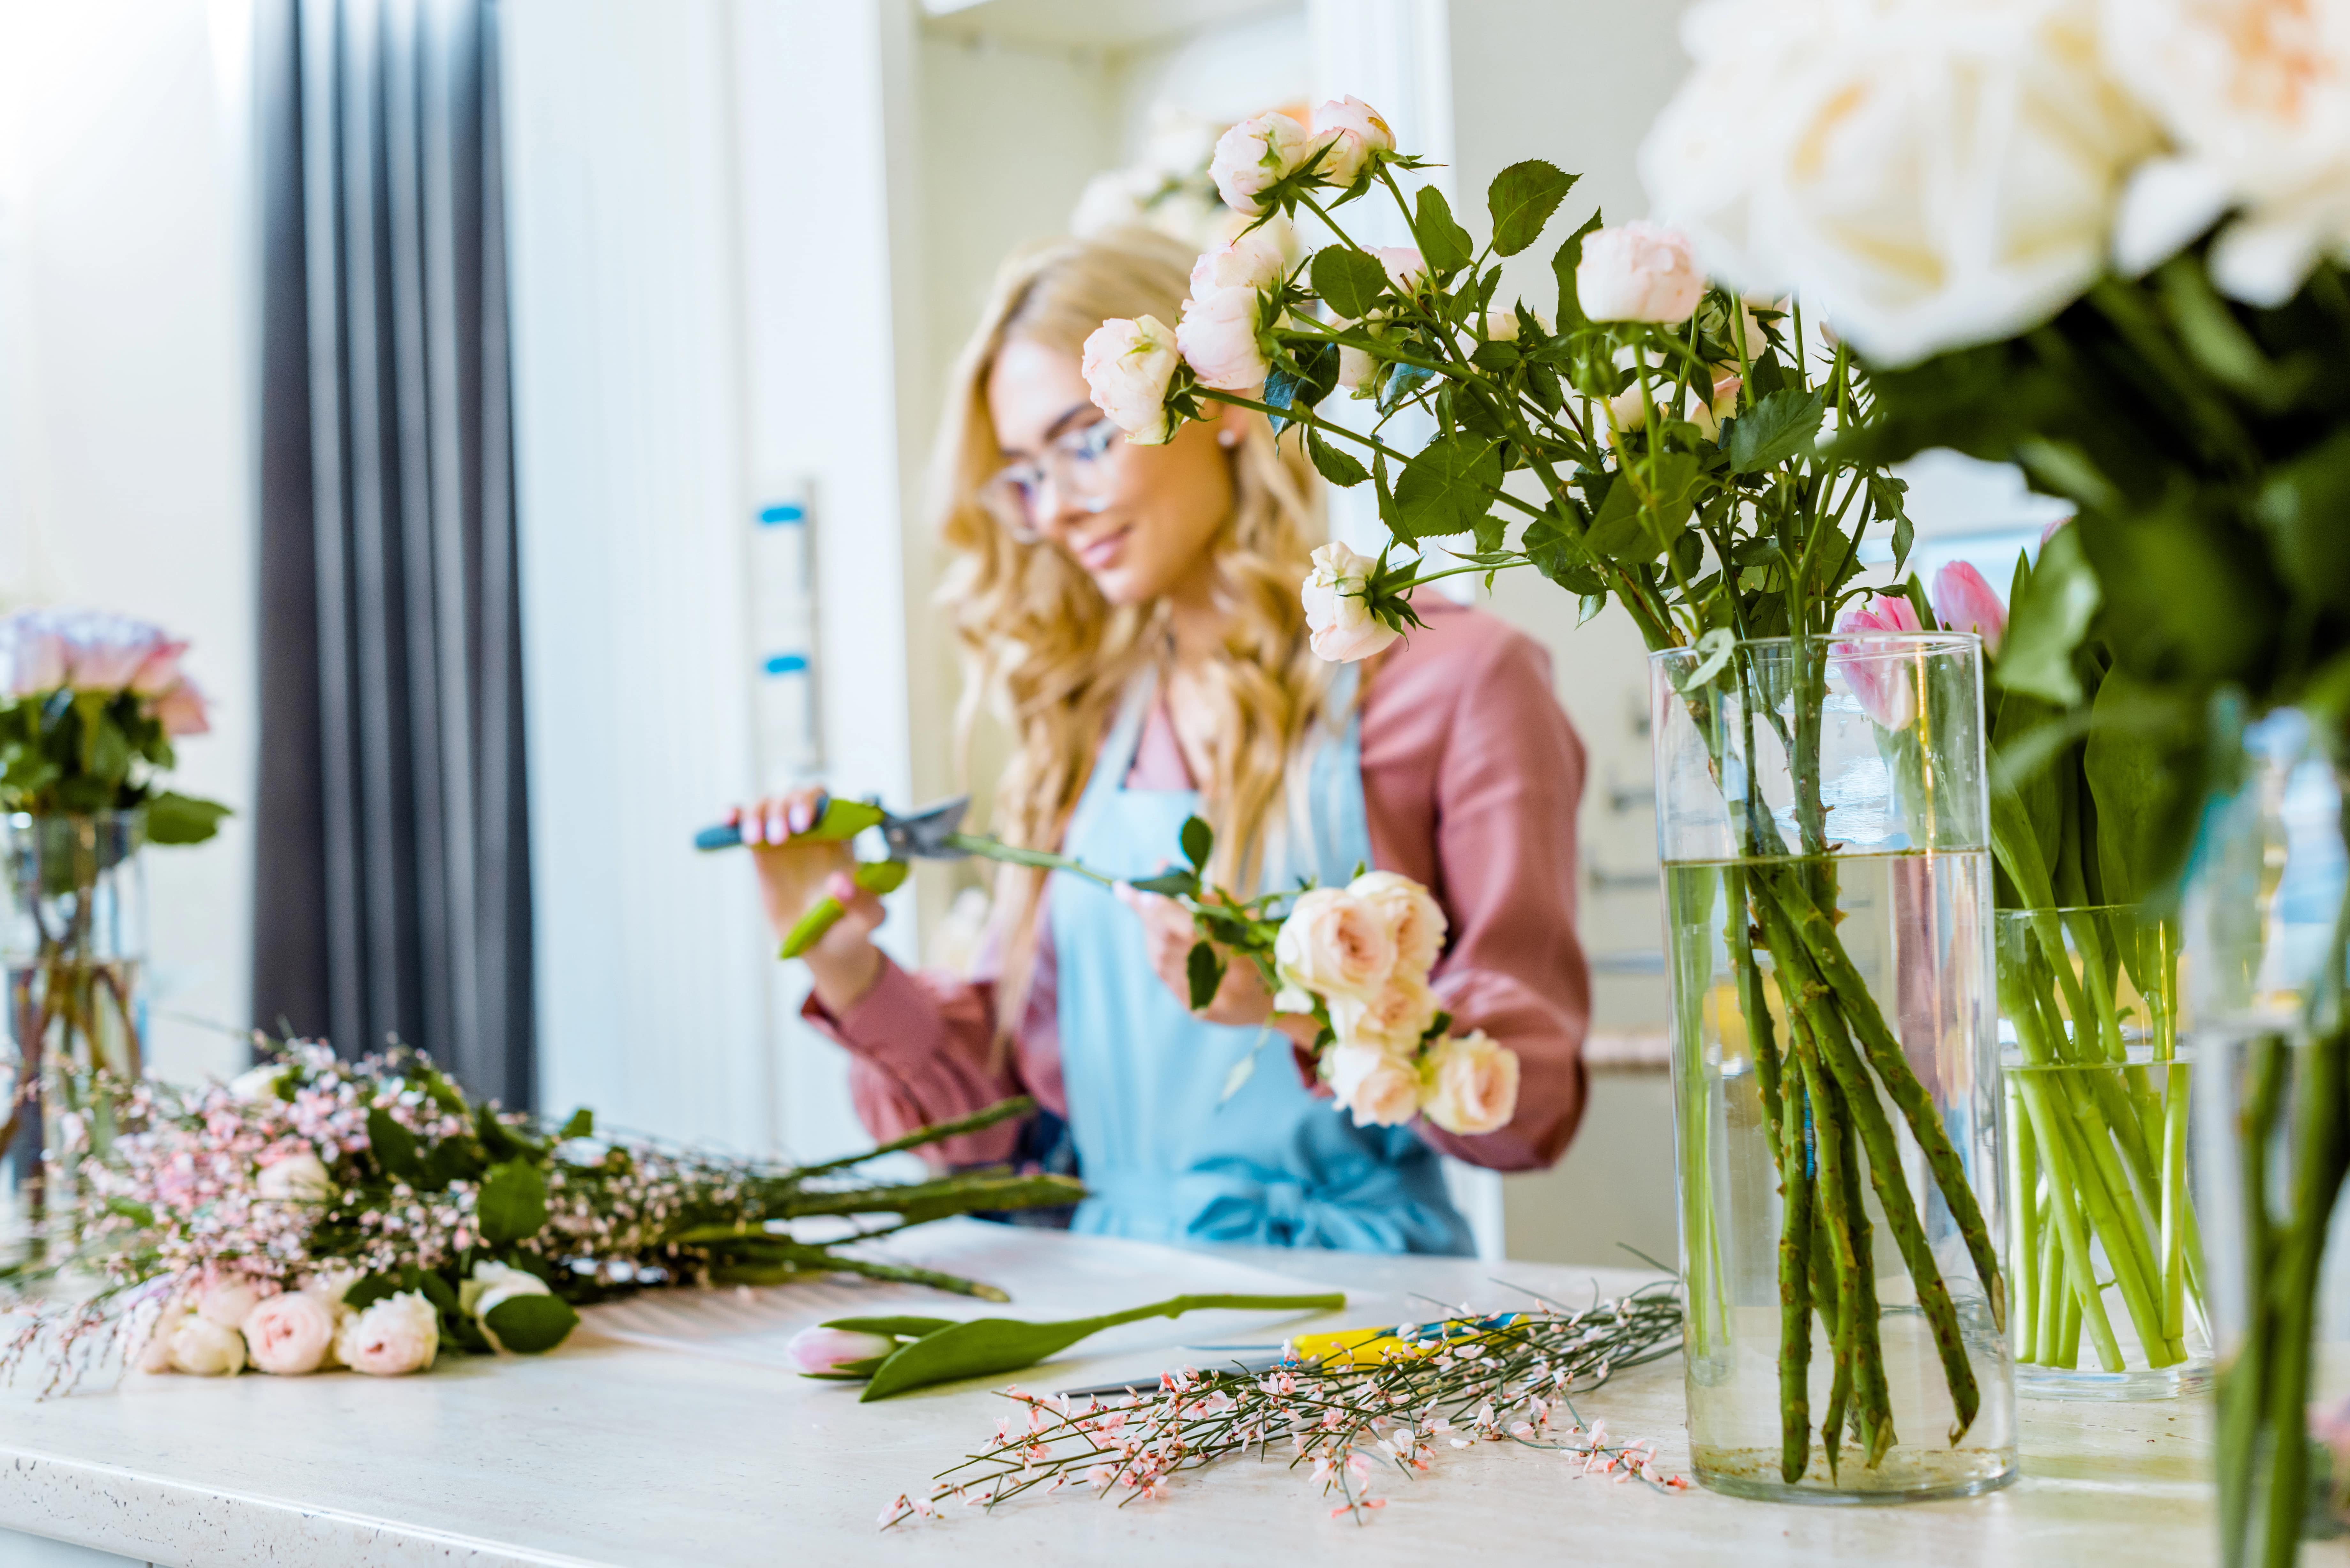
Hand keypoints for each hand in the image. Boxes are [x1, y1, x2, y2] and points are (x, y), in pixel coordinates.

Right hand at [727, 786, 884, 1011]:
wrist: (821, 945)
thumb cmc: (850, 927)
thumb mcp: (866, 921)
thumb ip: (863, 905)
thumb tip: (841, 884)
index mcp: (842, 839)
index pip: (829, 802)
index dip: (815, 804)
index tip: (805, 825)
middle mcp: (814, 831)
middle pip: (796, 796)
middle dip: (786, 807)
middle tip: (782, 837)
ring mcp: (786, 838)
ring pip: (768, 804)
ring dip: (757, 813)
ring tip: (755, 839)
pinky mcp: (762, 850)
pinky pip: (746, 822)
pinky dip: (735, 814)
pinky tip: (728, 819)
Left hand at [1115, 883, 1318, 1046]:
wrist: (1283, 1002)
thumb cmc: (1266, 948)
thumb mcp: (1245, 916)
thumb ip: (1205, 895)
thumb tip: (1163, 866)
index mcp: (1242, 956)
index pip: (1190, 928)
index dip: (1160, 908)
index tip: (1136, 890)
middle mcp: (1222, 983)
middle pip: (1169, 943)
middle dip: (1147, 914)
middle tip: (1129, 892)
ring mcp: (1207, 1000)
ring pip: (1161, 960)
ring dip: (1149, 931)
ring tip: (1145, 910)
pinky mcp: (1196, 1010)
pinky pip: (1165, 975)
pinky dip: (1157, 950)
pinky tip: (1157, 936)